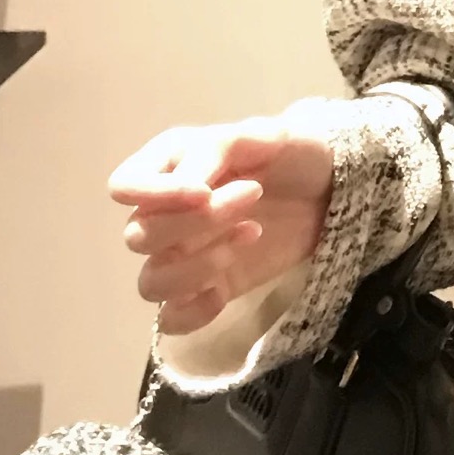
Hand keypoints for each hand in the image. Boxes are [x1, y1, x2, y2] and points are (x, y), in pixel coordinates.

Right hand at [108, 116, 335, 337]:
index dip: (153, 194)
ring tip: (249, 235)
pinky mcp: (205, 289)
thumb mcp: (266, 134)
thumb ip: (220, 148)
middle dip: (197, 222)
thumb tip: (187, 183)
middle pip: (139, 236)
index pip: (124, 186)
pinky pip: (171, 319)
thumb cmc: (292, 154)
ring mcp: (182, 256)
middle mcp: (164, 213)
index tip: (203, 191)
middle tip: (252, 195)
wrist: (330, 191)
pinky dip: (192, 313)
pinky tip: (224, 292)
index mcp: (168, 165)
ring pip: (150, 282)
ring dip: (195, 267)